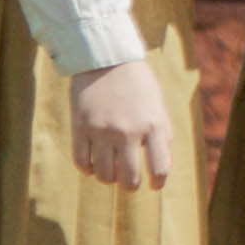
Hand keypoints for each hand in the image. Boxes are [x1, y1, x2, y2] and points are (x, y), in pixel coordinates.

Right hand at [66, 57, 177, 192]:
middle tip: (129, 180)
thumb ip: (163, 138)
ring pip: (104, 175)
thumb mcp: (158, 107)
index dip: (158, 183)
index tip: (154, 185)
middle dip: (131, 184)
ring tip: (111, 169)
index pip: (159, 169)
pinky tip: (93, 163)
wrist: (107, 59)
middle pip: (129, 179)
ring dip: (109, 177)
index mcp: (152, 125)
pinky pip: (81, 163)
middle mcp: (127, 131)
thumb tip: (165, 169)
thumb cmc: (138, 85)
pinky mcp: (80, 127)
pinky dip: (88, 168)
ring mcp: (102, 130)